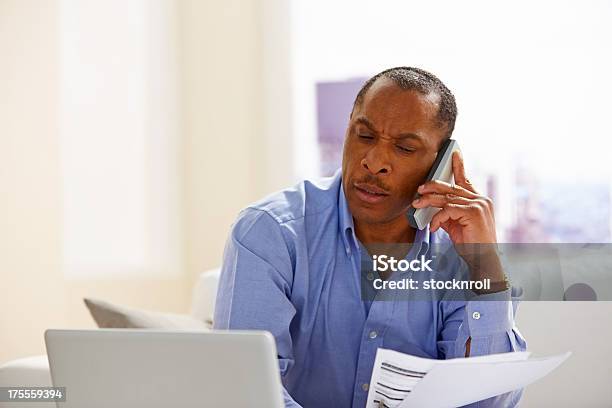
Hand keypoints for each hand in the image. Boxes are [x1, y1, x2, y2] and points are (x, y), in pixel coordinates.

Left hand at [411, 151, 504, 284]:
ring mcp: (479, 205)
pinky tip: (434, 227)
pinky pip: (448, 210)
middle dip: (432, 187)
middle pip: (451, 188)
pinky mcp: (474, 212)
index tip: (454, 153)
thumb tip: (432, 207)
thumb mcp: (456, 226)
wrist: (483, 259)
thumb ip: (447, 214)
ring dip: (429, 201)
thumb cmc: (471, 244)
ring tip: (417, 204)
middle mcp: (480, 200)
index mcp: (477, 201)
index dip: (459, 166)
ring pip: (447, 198)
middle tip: (419, 189)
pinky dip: (438, 218)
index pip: (465, 180)